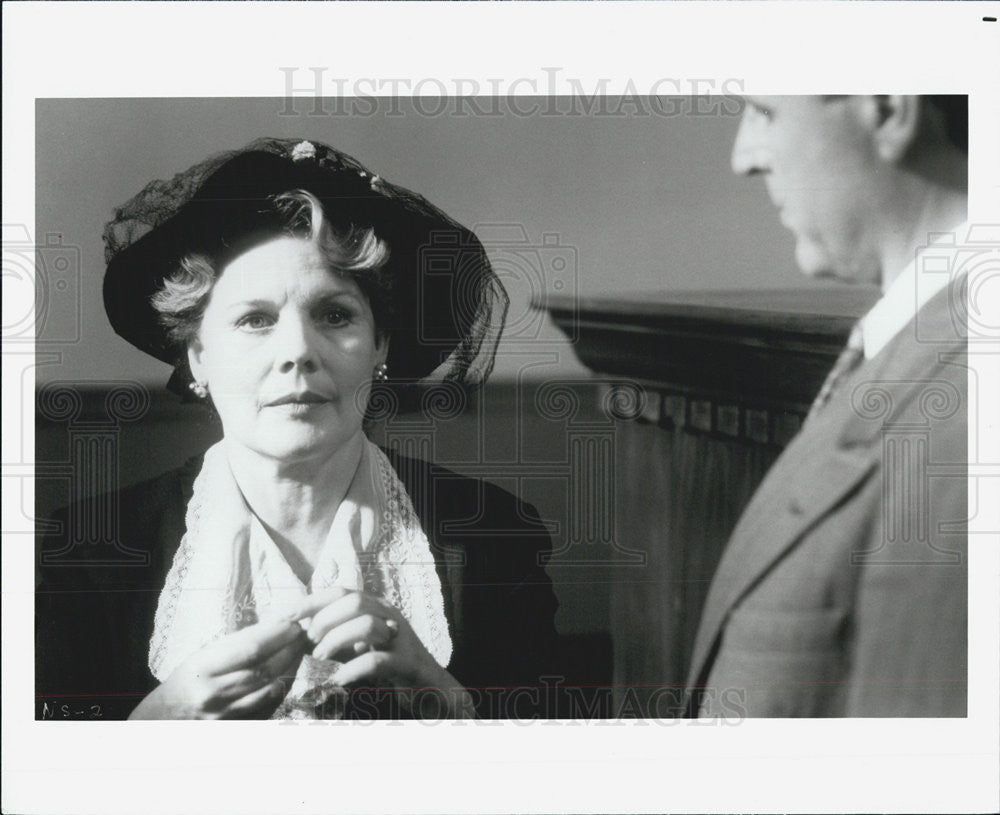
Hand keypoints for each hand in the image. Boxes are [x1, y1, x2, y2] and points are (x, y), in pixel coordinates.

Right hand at [129, 620, 306, 719]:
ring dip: (291, 667)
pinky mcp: (235, 727)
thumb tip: (276, 626)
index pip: (249, 648)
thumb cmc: (188, 679)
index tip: (292, 622)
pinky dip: (283, 687)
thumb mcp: (204, 655)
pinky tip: (290, 672)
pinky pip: (268, 706)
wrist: (165, 717)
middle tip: (303, 634)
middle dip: (288, 649)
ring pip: (270, 689)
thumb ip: (237, 644)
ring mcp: (225, 715)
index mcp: (203, 669)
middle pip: (264, 669)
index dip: (276, 634)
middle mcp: (213, 694)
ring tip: (300, 650)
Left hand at [292, 588, 473, 718]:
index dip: (312, 601)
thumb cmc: (389, 665)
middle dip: (325, 620)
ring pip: (366, 624)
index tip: (287, 615)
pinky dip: (352, 669)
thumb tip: (300, 634)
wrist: (430, 686)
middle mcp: (389, 616)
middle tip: (310, 643)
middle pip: (353, 602)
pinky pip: (377, 660)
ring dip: (337, 640)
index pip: (341, 591)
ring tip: (320, 658)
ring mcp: (400, 638)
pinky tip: (337, 679)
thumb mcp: (360, 644)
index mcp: (376, 607)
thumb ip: (337, 636)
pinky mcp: (407, 663)